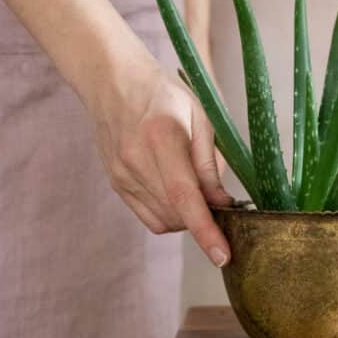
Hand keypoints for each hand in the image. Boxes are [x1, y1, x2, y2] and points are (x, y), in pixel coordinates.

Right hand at [90, 51, 232, 265]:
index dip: (205, 230)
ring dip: (187, 218)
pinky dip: (171, 215)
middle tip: (221, 200)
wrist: (114, 82)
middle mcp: (136, 160)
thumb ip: (210, 163)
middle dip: (205, 219)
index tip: (222, 255)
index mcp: (161, 137)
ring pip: (164, 220)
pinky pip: (149, 217)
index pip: (184, 196)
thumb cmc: (164, 94)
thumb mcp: (200, 116)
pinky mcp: (116, 184)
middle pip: (176, 213)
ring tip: (198, 191)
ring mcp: (121, 175)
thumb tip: (223, 204)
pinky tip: (178, 195)